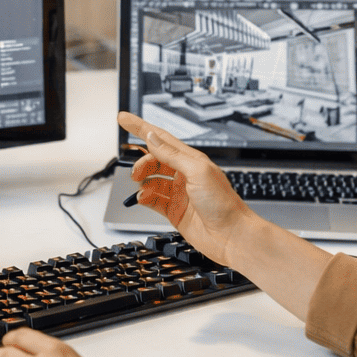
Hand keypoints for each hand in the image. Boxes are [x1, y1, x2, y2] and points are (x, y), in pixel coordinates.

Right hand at [118, 111, 254, 267]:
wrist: (231, 236)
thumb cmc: (223, 203)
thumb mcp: (197, 171)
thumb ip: (172, 154)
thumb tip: (152, 138)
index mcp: (191, 160)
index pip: (161, 138)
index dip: (141, 128)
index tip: (124, 119)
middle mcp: (184, 175)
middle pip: (154, 160)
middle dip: (141, 163)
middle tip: (134, 172)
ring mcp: (179, 193)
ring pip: (151, 180)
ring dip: (143, 181)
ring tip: (140, 186)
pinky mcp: (174, 211)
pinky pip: (153, 200)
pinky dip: (144, 198)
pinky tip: (143, 198)